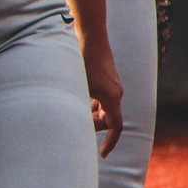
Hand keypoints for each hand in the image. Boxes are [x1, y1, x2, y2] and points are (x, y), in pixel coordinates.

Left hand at [83, 43, 124, 157]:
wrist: (90, 34)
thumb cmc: (81, 59)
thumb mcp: (77, 85)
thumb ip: (78, 105)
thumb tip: (72, 123)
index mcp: (112, 97)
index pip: (116, 126)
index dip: (110, 141)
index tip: (102, 153)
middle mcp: (116, 91)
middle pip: (109, 118)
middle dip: (94, 125)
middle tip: (77, 126)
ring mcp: (112, 83)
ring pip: (104, 107)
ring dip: (91, 113)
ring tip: (74, 111)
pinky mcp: (107, 76)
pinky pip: (102, 96)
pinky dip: (91, 102)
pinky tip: (77, 97)